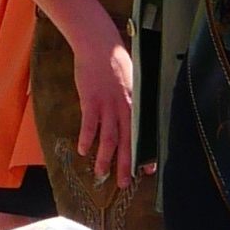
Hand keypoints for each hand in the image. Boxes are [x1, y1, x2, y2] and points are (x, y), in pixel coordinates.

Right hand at [73, 33, 143, 182]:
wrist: (100, 46)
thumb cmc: (116, 62)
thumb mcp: (133, 82)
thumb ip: (133, 102)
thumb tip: (134, 118)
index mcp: (137, 105)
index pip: (144, 136)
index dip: (145, 155)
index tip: (146, 171)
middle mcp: (125, 109)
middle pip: (127, 143)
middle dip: (125, 165)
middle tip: (123, 183)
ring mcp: (107, 106)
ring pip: (108, 139)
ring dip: (104, 158)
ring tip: (101, 173)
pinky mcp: (91, 101)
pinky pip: (89, 125)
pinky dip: (86, 139)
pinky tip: (83, 150)